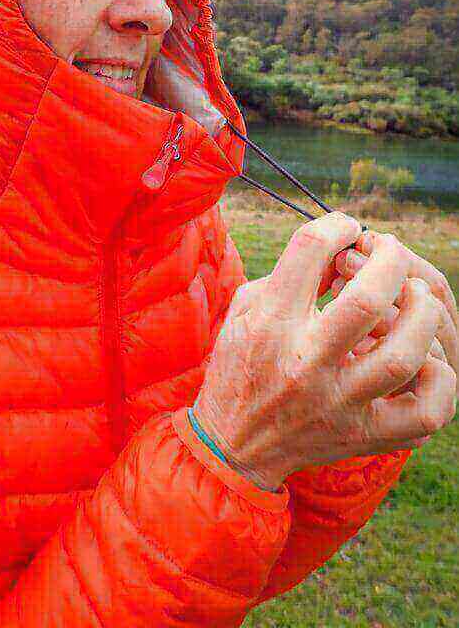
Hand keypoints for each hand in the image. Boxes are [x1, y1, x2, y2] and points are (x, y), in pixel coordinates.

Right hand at [193, 212, 456, 490]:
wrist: (234, 446)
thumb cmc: (243, 363)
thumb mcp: (249, 307)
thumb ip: (296, 274)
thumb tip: (347, 246)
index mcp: (270, 324)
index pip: (311, 251)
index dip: (337, 225)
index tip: (347, 229)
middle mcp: (305, 364)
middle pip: (368, 300)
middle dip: (390, 261)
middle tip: (390, 253)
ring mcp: (338, 404)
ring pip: (402, 356)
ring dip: (421, 314)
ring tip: (417, 297)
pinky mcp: (363, 436)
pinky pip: (424, 412)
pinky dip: (438, 379)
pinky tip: (424, 358)